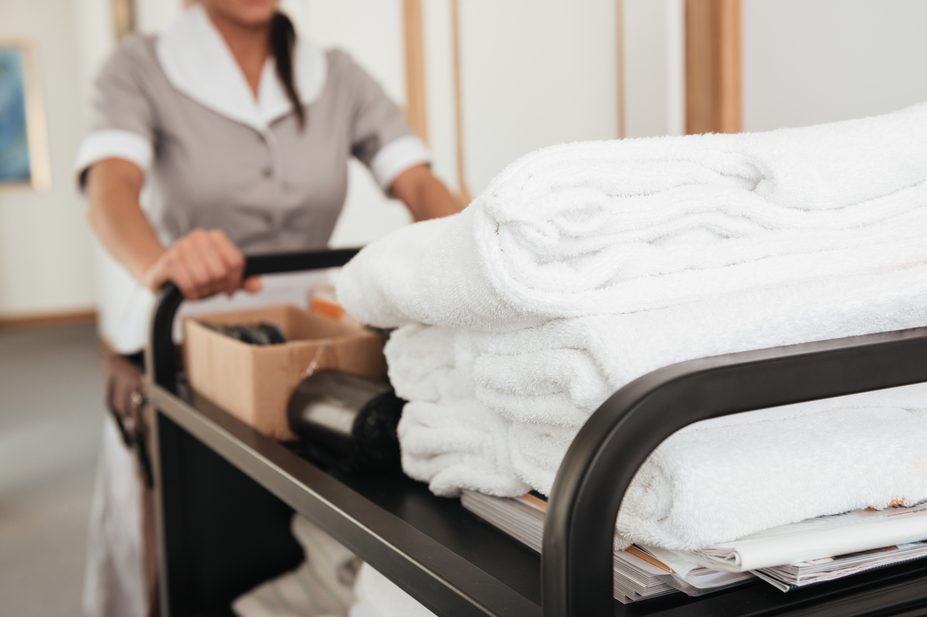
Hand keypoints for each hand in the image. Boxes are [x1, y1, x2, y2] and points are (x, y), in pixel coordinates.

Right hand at [141, 229, 261, 298]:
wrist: (162, 275)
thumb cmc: (195, 275)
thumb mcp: (222, 278)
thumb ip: (241, 281)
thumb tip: (258, 286)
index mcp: (214, 237)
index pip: (236, 261)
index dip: (235, 280)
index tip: (228, 288)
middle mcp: (198, 237)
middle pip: (221, 271)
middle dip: (217, 286)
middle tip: (209, 288)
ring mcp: (181, 247)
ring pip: (206, 278)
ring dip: (203, 291)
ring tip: (198, 289)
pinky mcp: (168, 262)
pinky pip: (190, 283)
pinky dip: (192, 293)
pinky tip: (188, 292)